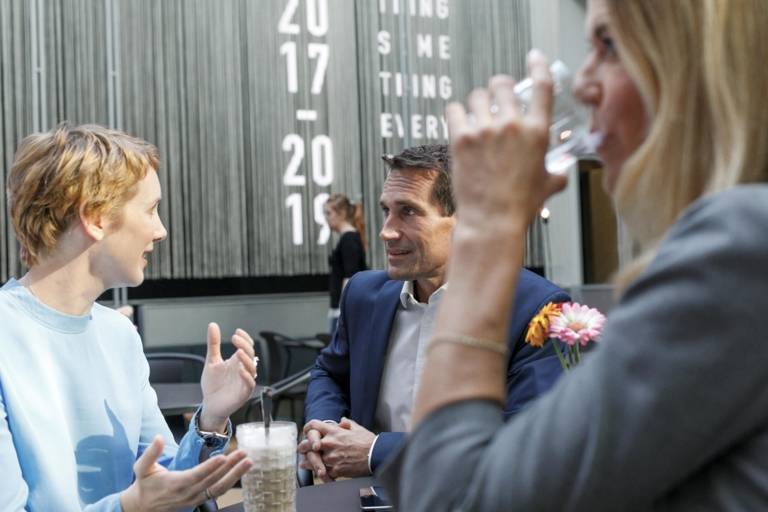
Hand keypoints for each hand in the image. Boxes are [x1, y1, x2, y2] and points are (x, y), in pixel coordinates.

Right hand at [120, 435, 251, 511]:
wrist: (143, 506)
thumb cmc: (144, 484)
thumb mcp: (142, 467)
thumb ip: (151, 453)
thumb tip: (158, 438)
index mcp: (174, 484)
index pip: (195, 475)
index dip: (209, 467)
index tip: (223, 457)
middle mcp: (187, 493)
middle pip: (212, 480)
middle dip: (229, 467)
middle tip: (243, 454)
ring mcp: (195, 498)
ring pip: (218, 488)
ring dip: (235, 475)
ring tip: (248, 462)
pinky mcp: (199, 499)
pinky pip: (217, 491)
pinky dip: (230, 481)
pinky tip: (240, 470)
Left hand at [200, 323, 256, 430]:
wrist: (209, 405)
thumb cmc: (213, 385)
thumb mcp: (211, 361)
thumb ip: (214, 344)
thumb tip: (213, 325)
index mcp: (237, 361)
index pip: (247, 346)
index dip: (245, 338)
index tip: (236, 332)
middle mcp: (243, 369)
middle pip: (250, 354)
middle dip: (244, 345)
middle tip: (235, 338)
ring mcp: (244, 381)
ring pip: (252, 368)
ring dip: (247, 360)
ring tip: (239, 352)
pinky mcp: (243, 393)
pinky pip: (249, 384)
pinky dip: (246, 377)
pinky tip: (240, 370)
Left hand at [300, 418, 374, 478]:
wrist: (376, 455)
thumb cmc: (368, 441)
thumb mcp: (357, 428)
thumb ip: (347, 424)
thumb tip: (342, 421)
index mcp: (334, 431)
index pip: (314, 425)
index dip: (308, 427)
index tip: (306, 431)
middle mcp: (330, 443)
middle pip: (308, 444)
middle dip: (303, 447)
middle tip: (302, 449)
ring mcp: (332, 457)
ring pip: (312, 460)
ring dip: (307, 462)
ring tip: (304, 463)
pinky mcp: (336, 470)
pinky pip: (323, 472)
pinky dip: (320, 473)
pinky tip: (318, 473)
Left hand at [447, 50, 566, 233]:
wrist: (492, 221)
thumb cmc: (520, 206)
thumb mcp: (547, 186)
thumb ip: (557, 174)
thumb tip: (562, 174)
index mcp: (538, 132)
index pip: (542, 86)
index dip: (538, 66)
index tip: (534, 58)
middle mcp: (512, 125)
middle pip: (502, 83)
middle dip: (499, 88)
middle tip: (496, 99)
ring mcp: (485, 130)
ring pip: (477, 96)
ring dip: (477, 103)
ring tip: (477, 116)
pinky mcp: (461, 139)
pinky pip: (454, 109)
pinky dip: (456, 113)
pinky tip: (459, 123)